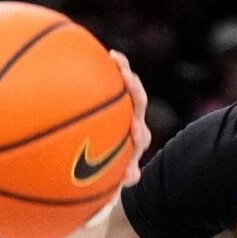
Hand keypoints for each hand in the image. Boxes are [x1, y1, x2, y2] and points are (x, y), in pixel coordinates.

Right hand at [110, 49, 152, 185]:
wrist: (107, 162)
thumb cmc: (105, 173)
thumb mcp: (110, 181)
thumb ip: (119, 181)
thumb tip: (133, 179)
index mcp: (135, 140)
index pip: (139, 134)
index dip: (136, 130)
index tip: (133, 128)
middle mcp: (133, 120)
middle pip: (138, 102)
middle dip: (133, 91)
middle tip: (126, 78)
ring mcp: (124, 108)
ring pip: (126, 88)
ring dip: (121, 72)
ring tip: (113, 57)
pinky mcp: (114, 98)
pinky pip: (110, 81)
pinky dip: (105, 70)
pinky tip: (97, 56)